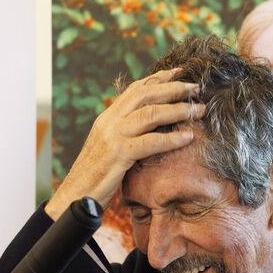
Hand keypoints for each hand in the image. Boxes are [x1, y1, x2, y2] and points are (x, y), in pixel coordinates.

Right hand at [45, 68, 205, 217]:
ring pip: (150, 113)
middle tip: (196, 87)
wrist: (73, 198)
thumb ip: (124, 136)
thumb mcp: (108, 150)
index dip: (159, 79)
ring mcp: (112, 136)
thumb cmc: (94, 180)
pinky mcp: (118, 154)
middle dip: (173, 88)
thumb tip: (147, 131)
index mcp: (107, 118)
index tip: (179, 73)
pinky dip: (172, 139)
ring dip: (178, 109)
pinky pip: (151, 142)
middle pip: (145, 94)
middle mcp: (109, 121)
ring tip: (198, 110)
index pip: (135, 89)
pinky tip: (188, 137)